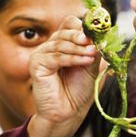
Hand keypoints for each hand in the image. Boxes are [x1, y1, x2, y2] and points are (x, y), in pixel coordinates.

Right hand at [27, 15, 99, 136]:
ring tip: (92, 55)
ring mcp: (41, 54)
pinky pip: (56, 56)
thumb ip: (93, 49)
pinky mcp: (36, 64)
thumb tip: (100, 34)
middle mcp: (50, 46)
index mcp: (63, 43)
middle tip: (95, 44)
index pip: (70, 23)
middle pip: (66, 30)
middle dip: (82, 37)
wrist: (68, 112)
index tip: (97, 34)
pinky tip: (84, 61)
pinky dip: (72, 58)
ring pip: (61, 43)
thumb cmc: (79, 90)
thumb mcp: (91, 65)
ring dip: (79, 49)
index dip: (83, 27)